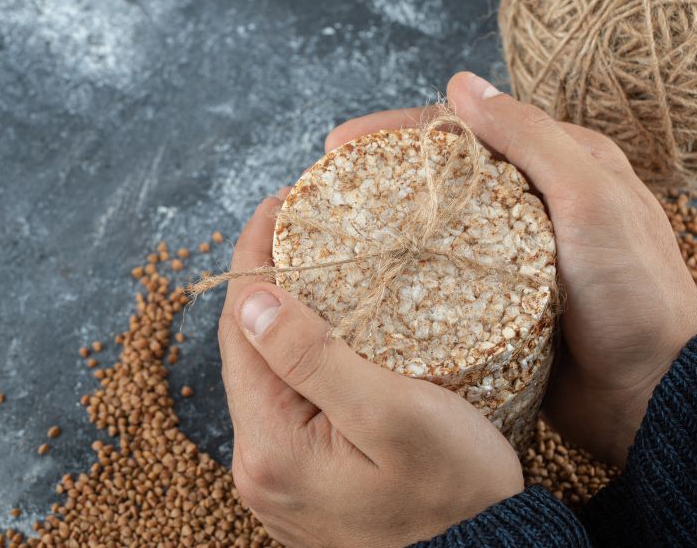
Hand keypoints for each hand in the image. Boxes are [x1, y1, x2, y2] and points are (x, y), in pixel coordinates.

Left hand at [216, 195, 523, 546]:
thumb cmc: (456, 494)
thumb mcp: (392, 416)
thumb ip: (313, 358)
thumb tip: (251, 299)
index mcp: (269, 446)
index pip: (240, 326)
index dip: (254, 257)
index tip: (281, 202)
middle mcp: (257, 466)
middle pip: (246, 348)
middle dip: (268, 280)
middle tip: (302, 223)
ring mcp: (277, 477)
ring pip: (266, 373)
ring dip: (284, 316)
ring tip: (317, 264)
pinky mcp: (301, 481)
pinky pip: (286, 402)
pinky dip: (300, 356)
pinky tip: (328, 329)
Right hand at [326, 72, 696, 466]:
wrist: (652, 394)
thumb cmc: (634, 294)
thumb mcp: (591, 200)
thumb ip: (532, 139)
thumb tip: (462, 84)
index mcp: (557, 166)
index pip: (464, 131)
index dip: (395, 132)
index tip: (337, 146)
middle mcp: (528, 207)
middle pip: (439, 179)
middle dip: (377, 179)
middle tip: (321, 192)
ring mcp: (507, 260)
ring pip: (433, 232)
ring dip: (383, 230)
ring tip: (329, 236)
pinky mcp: (494, 307)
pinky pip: (437, 282)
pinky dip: (401, 276)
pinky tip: (364, 283)